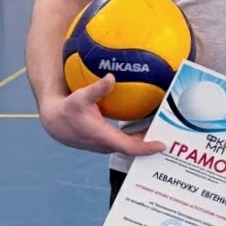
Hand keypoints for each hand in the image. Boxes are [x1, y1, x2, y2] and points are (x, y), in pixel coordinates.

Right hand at [37, 74, 165, 155]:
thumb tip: (111, 77)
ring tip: (163, 129)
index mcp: (103, 137)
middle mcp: (106, 144)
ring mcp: (105, 143)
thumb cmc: (67, 109)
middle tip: (170, 134)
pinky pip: (125, 140)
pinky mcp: (104, 139)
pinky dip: (136, 134)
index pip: (130, 147)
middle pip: (134, 147)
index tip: (162, 145)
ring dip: (145, 139)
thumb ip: (97, 89)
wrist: (54, 120)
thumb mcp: (81, 97)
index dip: (147, 148)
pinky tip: (146, 122)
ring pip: (129, 144)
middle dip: (151, 143)